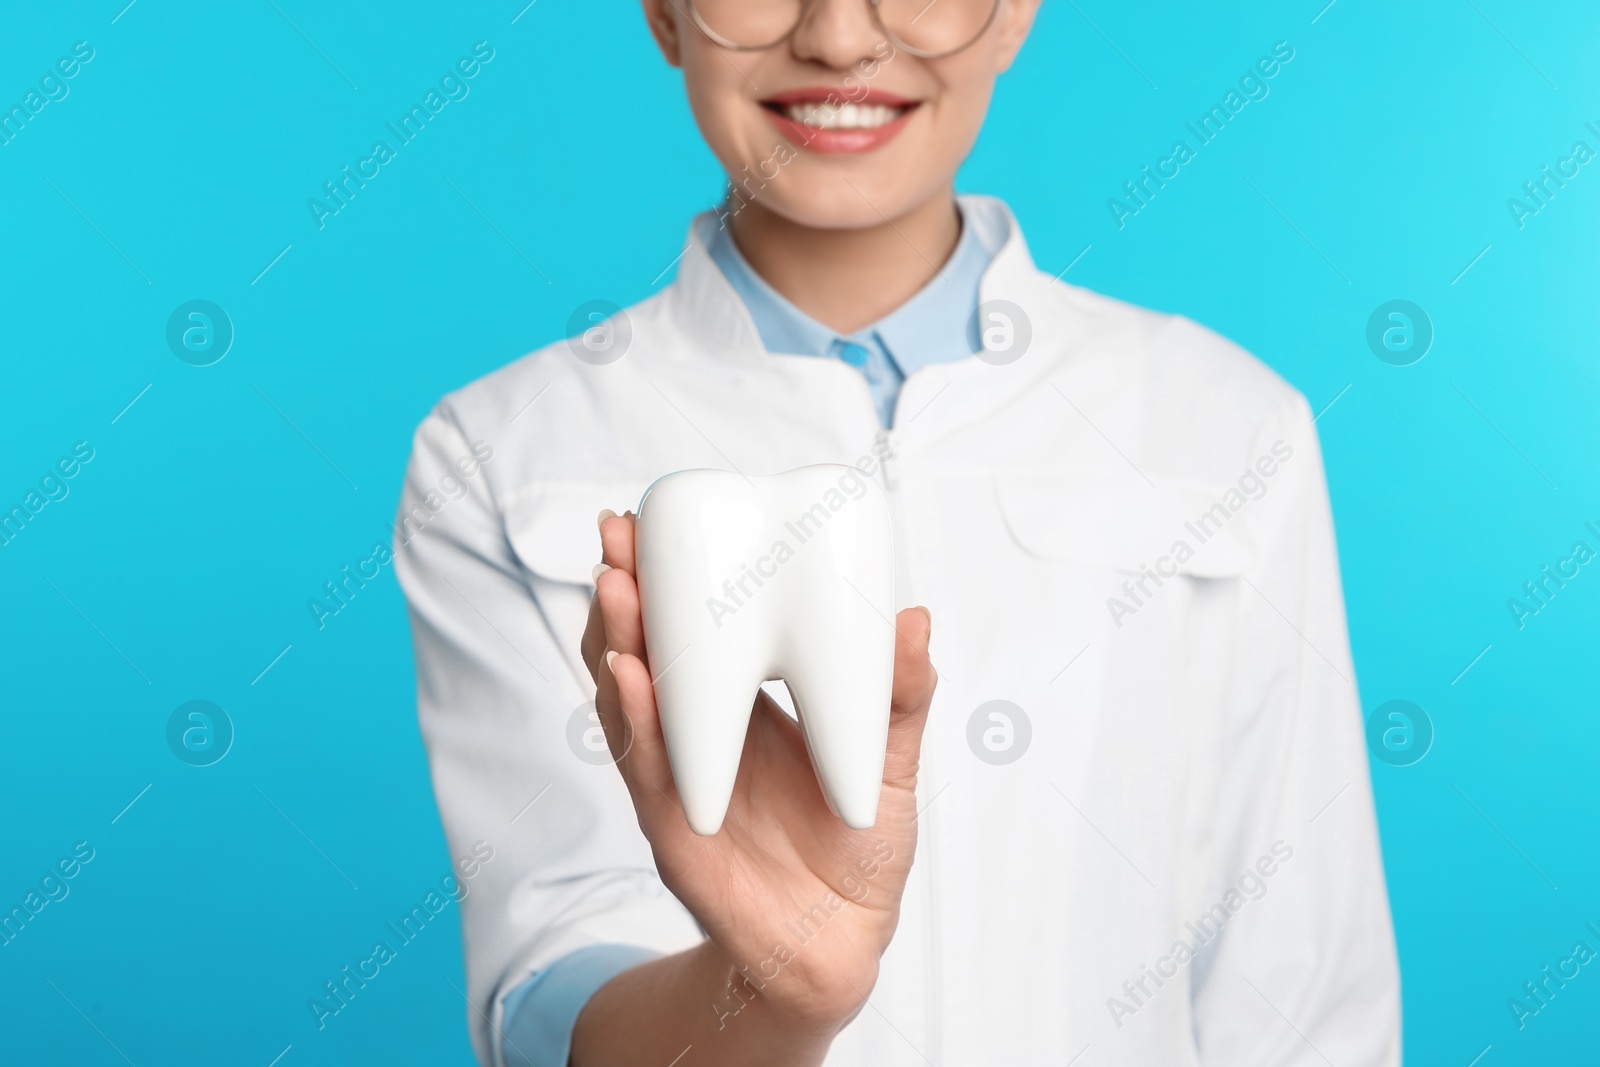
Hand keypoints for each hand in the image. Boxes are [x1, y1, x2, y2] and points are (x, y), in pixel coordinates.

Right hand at [579, 508, 936, 1041]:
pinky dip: (636, 719)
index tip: (653, 519)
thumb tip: (915, 617)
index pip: (690, 628)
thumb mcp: (888, 758)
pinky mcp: (675, 828)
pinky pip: (648, 768)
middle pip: (644, 650)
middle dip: (626, 592)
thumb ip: (900, 694)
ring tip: (616, 586)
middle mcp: (696, 735)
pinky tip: (628, 674)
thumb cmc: (858, 844)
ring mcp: (676, 779)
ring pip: (630, 701)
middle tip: (621, 535)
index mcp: (740, 706)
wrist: (841, 944)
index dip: (668, 577)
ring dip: (617, 641)